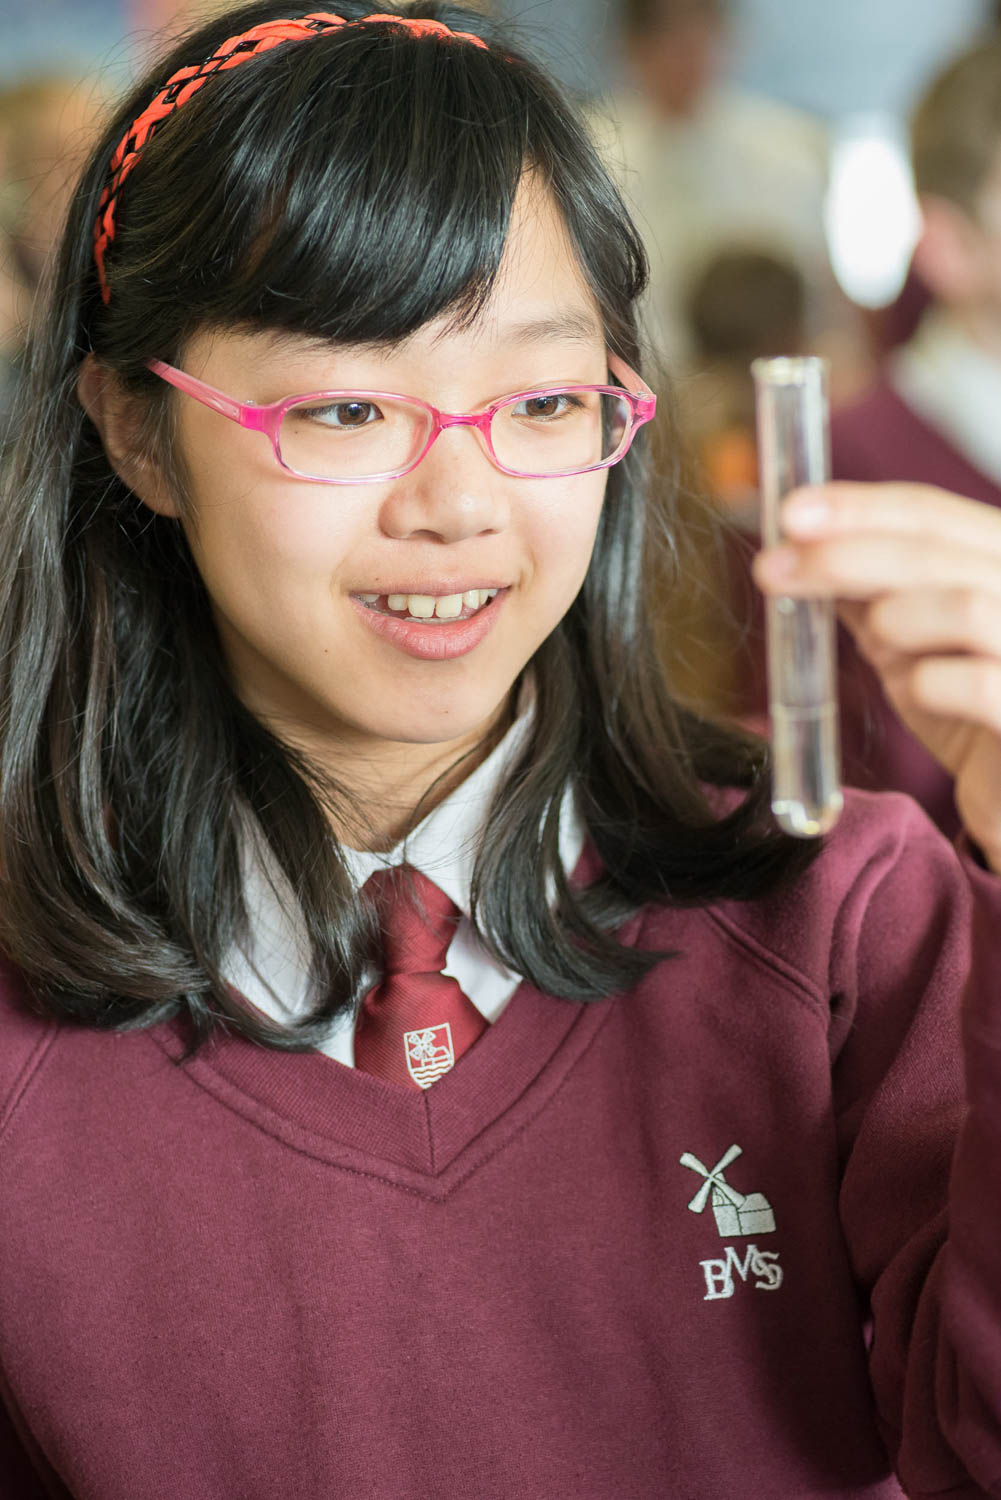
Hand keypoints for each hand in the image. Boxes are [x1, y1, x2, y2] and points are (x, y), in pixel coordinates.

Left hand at [752, 482, 1000, 873]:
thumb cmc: (970, 715)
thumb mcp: (912, 644)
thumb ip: (871, 596)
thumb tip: (798, 551)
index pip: (932, 514)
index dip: (858, 508)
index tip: (789, 512)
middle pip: (939, 550)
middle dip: (844, 555)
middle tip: (773, 570)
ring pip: (966, 606)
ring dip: (895, 618)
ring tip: (878, 643)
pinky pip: (983, 683)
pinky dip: (931, 683)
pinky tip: (918, 692)